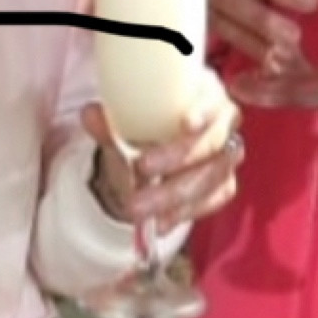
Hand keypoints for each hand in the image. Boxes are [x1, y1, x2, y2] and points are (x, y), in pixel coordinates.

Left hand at [84, 69, 243, 239]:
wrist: (149, 154)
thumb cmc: (147, 124)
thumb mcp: (127, 119)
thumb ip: (111, 119)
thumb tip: (91, 115)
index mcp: (207, 95)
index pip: (214, 101)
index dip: (204, 111)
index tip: (186, 123)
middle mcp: (224, 126)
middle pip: (212, 144)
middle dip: (176, 159)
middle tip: (140, 168)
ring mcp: (225, 158)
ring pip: (211, 178)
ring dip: (173, 195)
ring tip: (138, 207)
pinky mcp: (223, 186)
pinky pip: (209, 202)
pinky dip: (182, 214)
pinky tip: (159, 221)